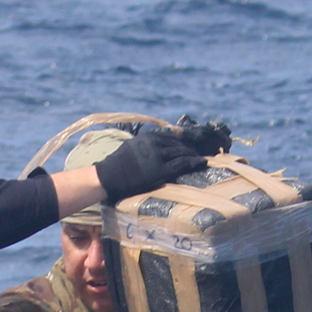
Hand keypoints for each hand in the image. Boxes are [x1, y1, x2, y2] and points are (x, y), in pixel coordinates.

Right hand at [95, 126, 210, 201]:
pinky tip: (202, 162)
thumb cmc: (118, 165)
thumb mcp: (132, 146)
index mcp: (147, 136)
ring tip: (201, 158)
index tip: (190, 144)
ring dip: (194, 154)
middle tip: (199, 152)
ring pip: (182, 152)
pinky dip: (194, 162)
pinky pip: (182, 164)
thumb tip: (156, 146)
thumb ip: (145, 144)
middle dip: (190, 148)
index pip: (170, 135)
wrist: (109, 176)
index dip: (182, 140)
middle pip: (178, 143)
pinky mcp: (160, 170)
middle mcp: (154, 143)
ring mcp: (158, 156)